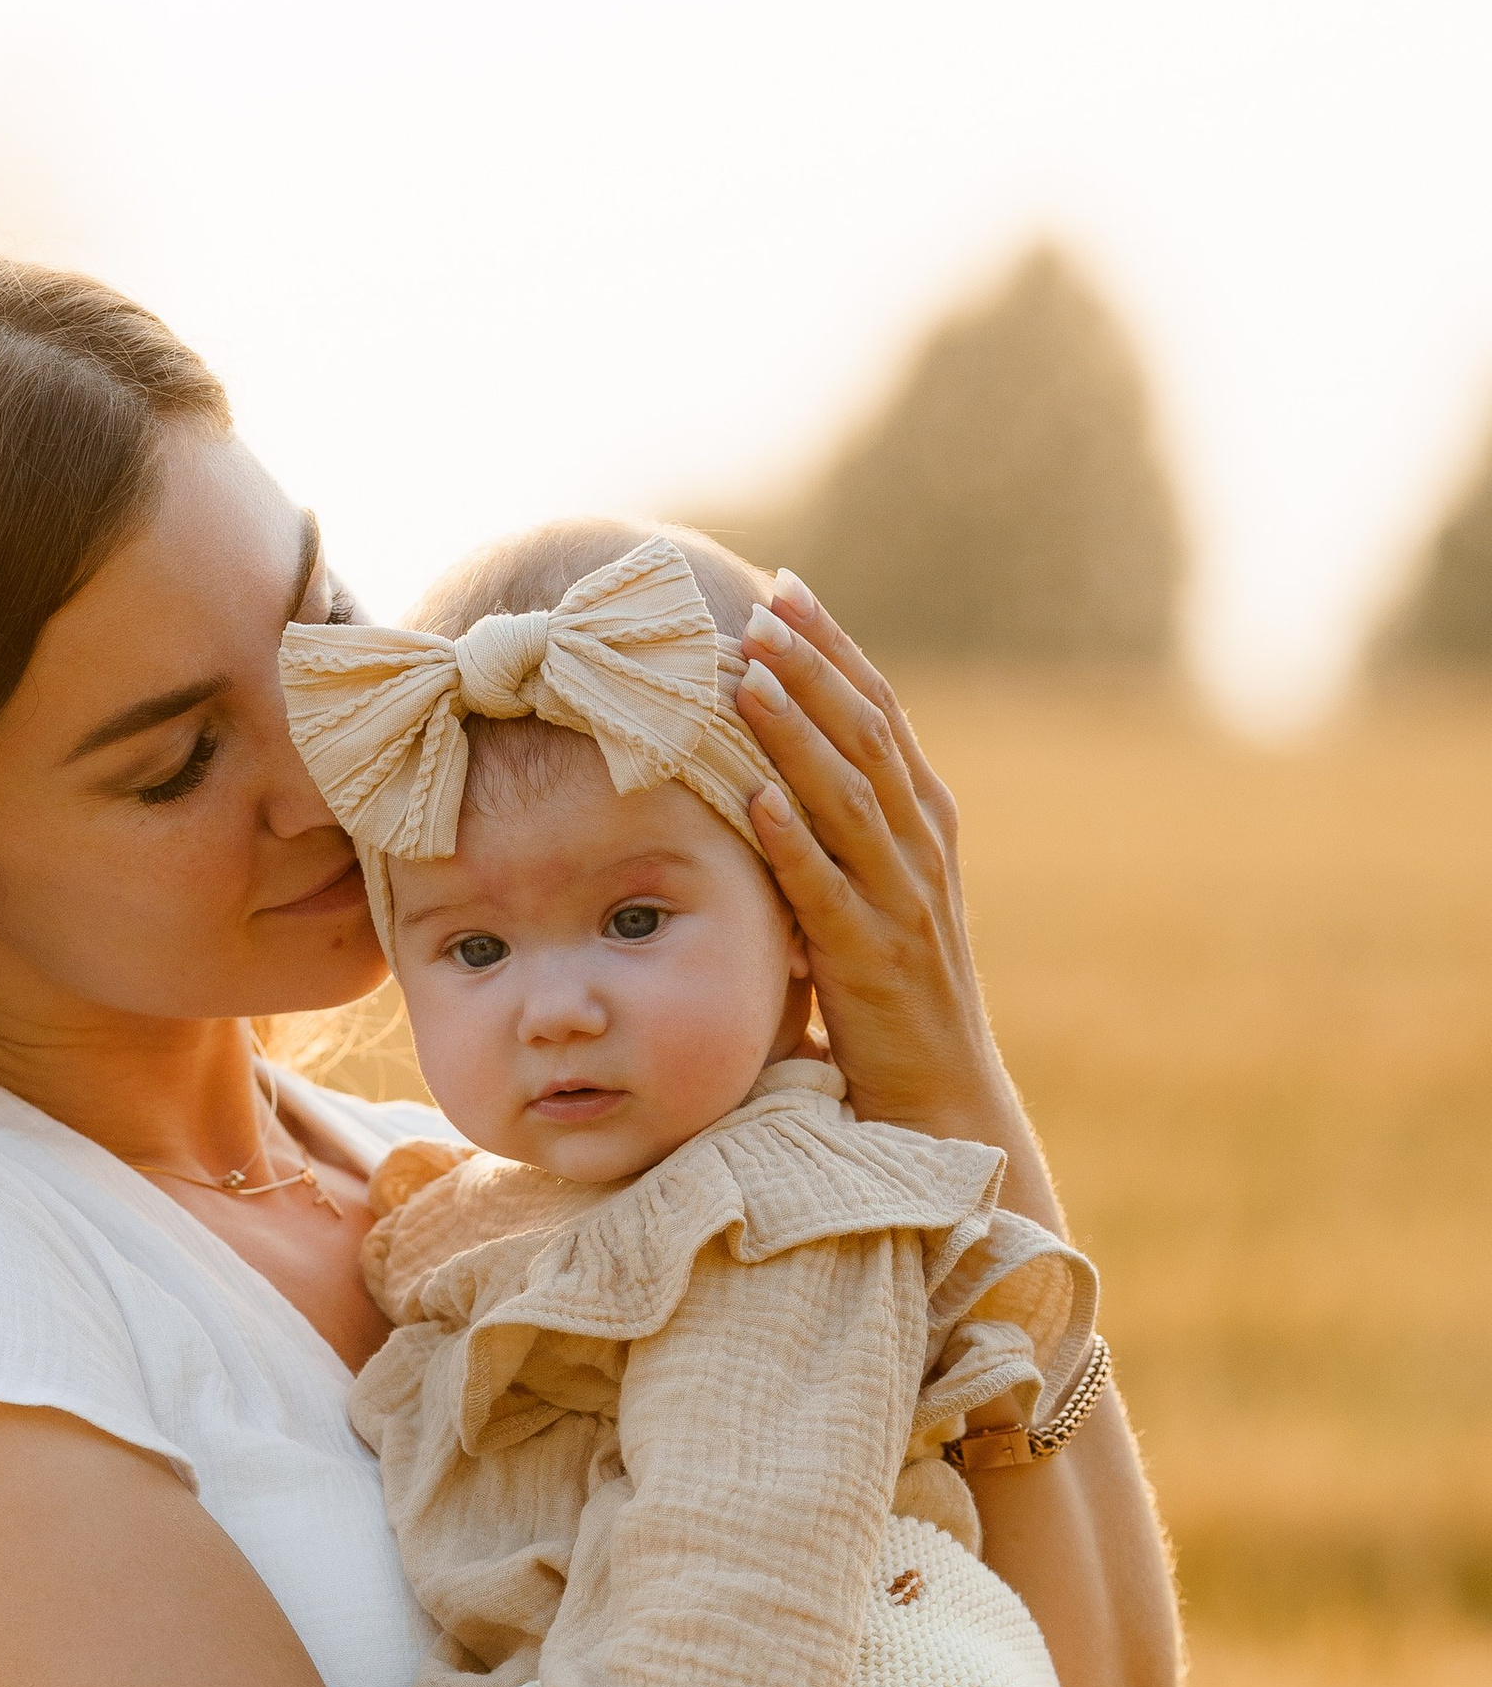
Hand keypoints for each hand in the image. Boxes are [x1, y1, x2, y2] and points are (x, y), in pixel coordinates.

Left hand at [734, 575, 1014, 1148]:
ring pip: (849, 798)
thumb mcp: (872, 898)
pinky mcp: (870, 962)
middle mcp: (923, 851)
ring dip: (797, 732)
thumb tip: (770, 771)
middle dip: (815, 666)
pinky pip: (827, 890)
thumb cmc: (889, 1001)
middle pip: (869, 734)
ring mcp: (902, 904)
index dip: (834, 648)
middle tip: (760, 607)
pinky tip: (754, 797)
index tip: (785, 589)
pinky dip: (793, 839)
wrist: (938, 1098)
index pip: (881, 713)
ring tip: (748, 677)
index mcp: (926, 825)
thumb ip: (840, 836)